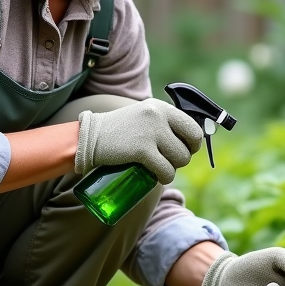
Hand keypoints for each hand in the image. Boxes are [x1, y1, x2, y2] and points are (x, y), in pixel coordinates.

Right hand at [75, 98, 202, 183]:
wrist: (90, 137)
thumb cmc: (119, 130)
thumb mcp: (144, 115)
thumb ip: (164, 121)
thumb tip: (191, 139)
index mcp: (162, 107)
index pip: (194, 128)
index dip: (192, 144)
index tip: (183, 150)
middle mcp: (159, 116)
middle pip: (188, 147)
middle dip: (181, 159)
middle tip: (166, 160)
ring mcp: (151, 132)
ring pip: (180, 160)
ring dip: (172, 169)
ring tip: (158, 166)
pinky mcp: (142, 150)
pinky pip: (167, 171)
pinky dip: (164, 177)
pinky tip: (156, 176)